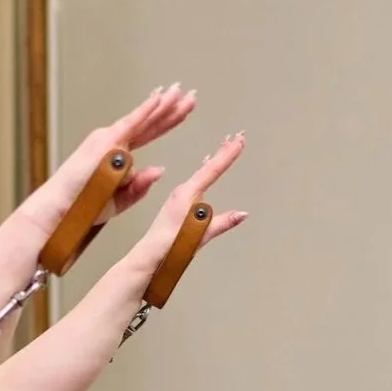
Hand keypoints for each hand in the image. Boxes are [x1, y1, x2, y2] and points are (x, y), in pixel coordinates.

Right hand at [28, 82, 195, 236]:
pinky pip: (131, 123)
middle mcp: (112, 142)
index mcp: (117, 154)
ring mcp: (108, 139)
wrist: (64, 209)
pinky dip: (146, 110)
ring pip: (144, 120)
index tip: (183, 110)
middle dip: (171, 109)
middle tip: (190, 95)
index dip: (167, 121)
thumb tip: (160, 170)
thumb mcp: (120, 199)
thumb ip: (139, 186)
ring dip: (164, 105)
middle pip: (149, 123)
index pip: (148, 133)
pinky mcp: (106, 141)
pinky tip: (160, 97)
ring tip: (181, 92)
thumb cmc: (85, 206)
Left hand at [134, 131, 248, 271]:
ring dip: (215, 157)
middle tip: (237, 135)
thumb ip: (222, 223)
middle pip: (207, 167)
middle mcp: (182, 191)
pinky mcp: (177, 202)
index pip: (211, 170)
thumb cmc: (169, 246)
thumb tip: (243, 213)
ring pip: (201, 171)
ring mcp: (179, 196)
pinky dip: (205, 168)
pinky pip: (196, 179)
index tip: (239, 140)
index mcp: (186, 194)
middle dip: (223, 151)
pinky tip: (206, 165)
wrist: (148, 254)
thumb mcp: (200, 235)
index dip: (227, 154)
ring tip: (226, 144)